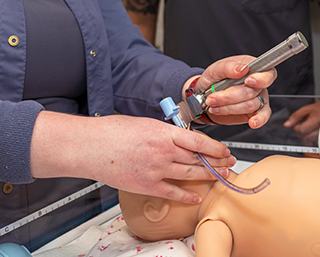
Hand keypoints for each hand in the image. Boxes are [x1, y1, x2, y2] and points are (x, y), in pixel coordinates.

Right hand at [30, 112, 235, 203]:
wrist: (91, 146)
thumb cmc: (113, 131)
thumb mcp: (144, 123)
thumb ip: (164, 132)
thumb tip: (179, 138)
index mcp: (163, 132)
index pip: (199, 140)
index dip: (216, 147)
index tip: (225, 150)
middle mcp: (163, 151)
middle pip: (198, 159)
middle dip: (217, 163)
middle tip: (229, 164)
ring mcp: (156, 169)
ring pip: (189, 174)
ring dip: (207, 176)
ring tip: (219, 177)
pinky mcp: (147, 185)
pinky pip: (173, 192)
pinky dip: (186, 195)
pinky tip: (195, 196)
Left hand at [189, 56, 275, 128]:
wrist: (206, 95)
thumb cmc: (214, 79)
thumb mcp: (216, 69)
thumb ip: (228, 67)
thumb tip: (242, 69)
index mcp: (252, 68)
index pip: (267, 73)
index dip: (260, 78)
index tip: (248, 81)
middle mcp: (258, 83)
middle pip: (252, 91)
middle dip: (230, 96)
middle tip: (212, 98)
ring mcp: (258, 98)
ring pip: (250, 105)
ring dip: (230, 107)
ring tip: (214, 106)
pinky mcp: (254, 112)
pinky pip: (262, 116)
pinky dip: (258, 120)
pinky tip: (252, 122)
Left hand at [283, 98, 319, 145]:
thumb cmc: (317, 109)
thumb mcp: (305, 109)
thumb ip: (295, 117)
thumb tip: (286, 125)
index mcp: (317, 119)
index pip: (302, 130)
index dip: (296, 128)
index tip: (297, 123)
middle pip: (305, 138)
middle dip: (300, 133)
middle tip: (300, 126)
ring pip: (310, 142)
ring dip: (305, 137)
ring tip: (306, 129)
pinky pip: (316, 144)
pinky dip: (312, 140)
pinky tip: (312, 133)